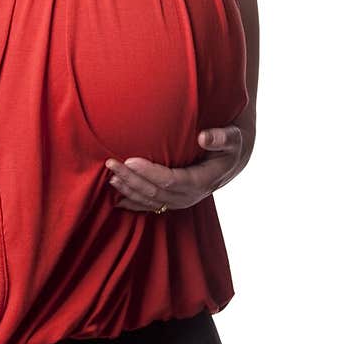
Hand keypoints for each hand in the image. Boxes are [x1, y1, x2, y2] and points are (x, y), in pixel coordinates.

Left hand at [104, 125, 254, 212]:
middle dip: (132, 179)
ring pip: (151, 201)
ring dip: (129, 190)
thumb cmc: (230, 145)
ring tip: (111, 177)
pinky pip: (152, 206)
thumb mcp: (232, 138)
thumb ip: (221, 137)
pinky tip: (118, 200)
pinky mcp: (175, 201)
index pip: (171, 180)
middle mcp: (191, 195)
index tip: (130, 160)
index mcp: (203, 180)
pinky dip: (134, 203)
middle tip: (111, 164)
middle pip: (156, 192)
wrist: (232, 161)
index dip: (149, 172)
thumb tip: (204, 137)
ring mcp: (182, 201)